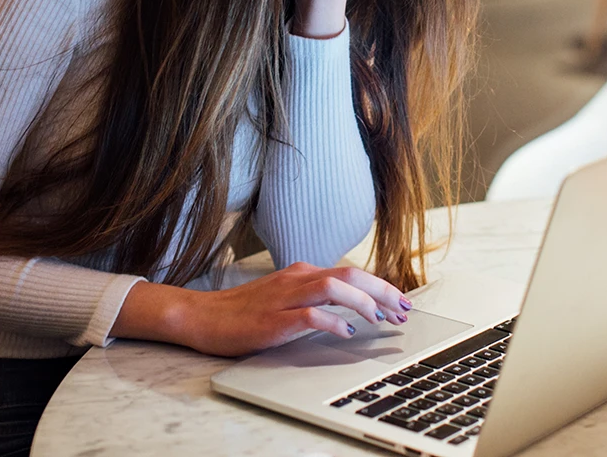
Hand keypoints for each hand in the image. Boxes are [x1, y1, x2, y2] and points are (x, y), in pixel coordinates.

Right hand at [114, 262, 412, 357]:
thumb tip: (350, 307)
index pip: (351, 273)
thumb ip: (314, 296)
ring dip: (364, 302)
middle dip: (383, 291)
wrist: (202, 316)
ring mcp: (286, 296)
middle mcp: (298, 278)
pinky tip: (346, 334)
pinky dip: (333, 323)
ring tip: (381, 319)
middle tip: (404, 309)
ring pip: (336, 287)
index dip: (380, 287)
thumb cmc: (243, 311)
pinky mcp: (275, 318)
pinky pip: (311, 315)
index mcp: (302, 272)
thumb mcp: (284, 296)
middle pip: (351, 274)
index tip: (400, 302)